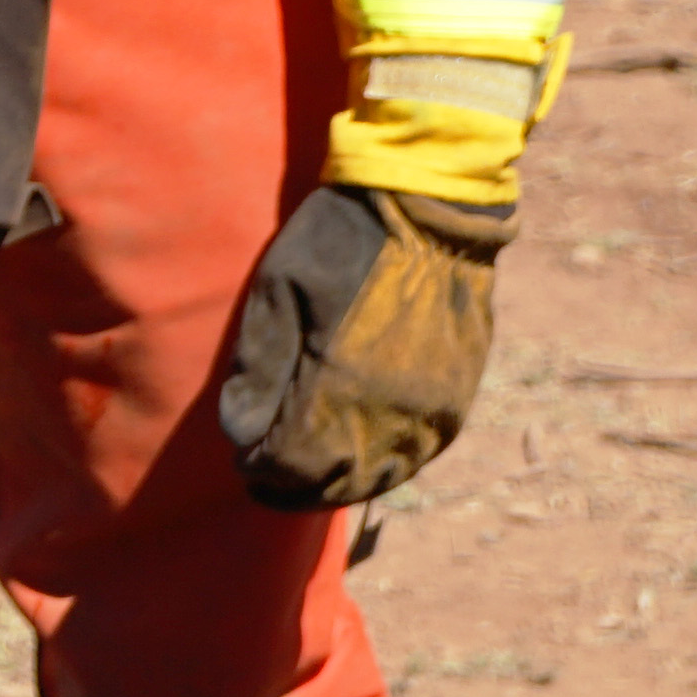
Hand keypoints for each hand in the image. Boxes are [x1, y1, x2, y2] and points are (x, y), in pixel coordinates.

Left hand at [217, 182, 508, 508]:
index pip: (287, 464)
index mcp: (335, 387)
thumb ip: (257, 369)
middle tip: (267, 479)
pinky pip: (416, 455)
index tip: (243, 459)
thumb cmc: (338, 241)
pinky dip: (381, 465)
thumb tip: (241, 434)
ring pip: (377, 477)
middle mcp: (386, 413)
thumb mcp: (276, 291)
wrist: (428, 208)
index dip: (259, 469)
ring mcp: (429, 411)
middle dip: (293, 487)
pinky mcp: (456, 399)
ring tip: (308, 476)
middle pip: (332, 483)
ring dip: (338, 483)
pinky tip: (358, 456)